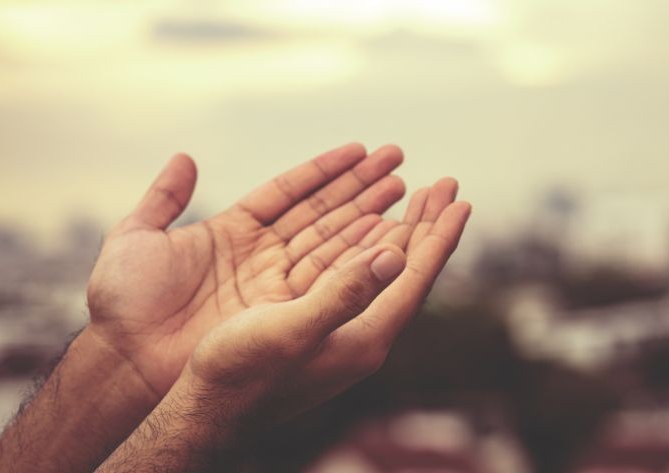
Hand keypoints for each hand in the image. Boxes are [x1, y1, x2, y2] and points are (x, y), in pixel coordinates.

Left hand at [86, 143, 406, 395]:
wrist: (127, 362)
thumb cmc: (125, 304)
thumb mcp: (136, 239)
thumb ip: (165, 198)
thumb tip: (184, 157)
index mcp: (232, 231)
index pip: (288, 191)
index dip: (324, 170)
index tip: (359, 150)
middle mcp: (261, 255)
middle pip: (319, 212)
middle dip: (360, 186)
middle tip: (397, 158)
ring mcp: (273, 283)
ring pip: (330, 240)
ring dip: (367, 212)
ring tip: (401, 187)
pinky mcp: (280, 312)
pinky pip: (324, 278)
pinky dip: (354, 255)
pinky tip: (384, 231)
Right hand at [96, 180, 469, 471]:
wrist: (208, 412)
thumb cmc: (241, 375)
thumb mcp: (291, 331)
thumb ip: (342, 294)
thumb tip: (395, 255)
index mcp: (365, 338)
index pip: (415, 279)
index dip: (439, 236)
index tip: (460, 199)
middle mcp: (362, 335)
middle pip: (407, 270)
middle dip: (426, 224)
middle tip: (445, 184)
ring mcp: (342, 332)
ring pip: (382, 271)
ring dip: (400, 230)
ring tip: (414, 197)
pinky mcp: (319, 327)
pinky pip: (356, 278)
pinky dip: (367, 246)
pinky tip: (367, 233)